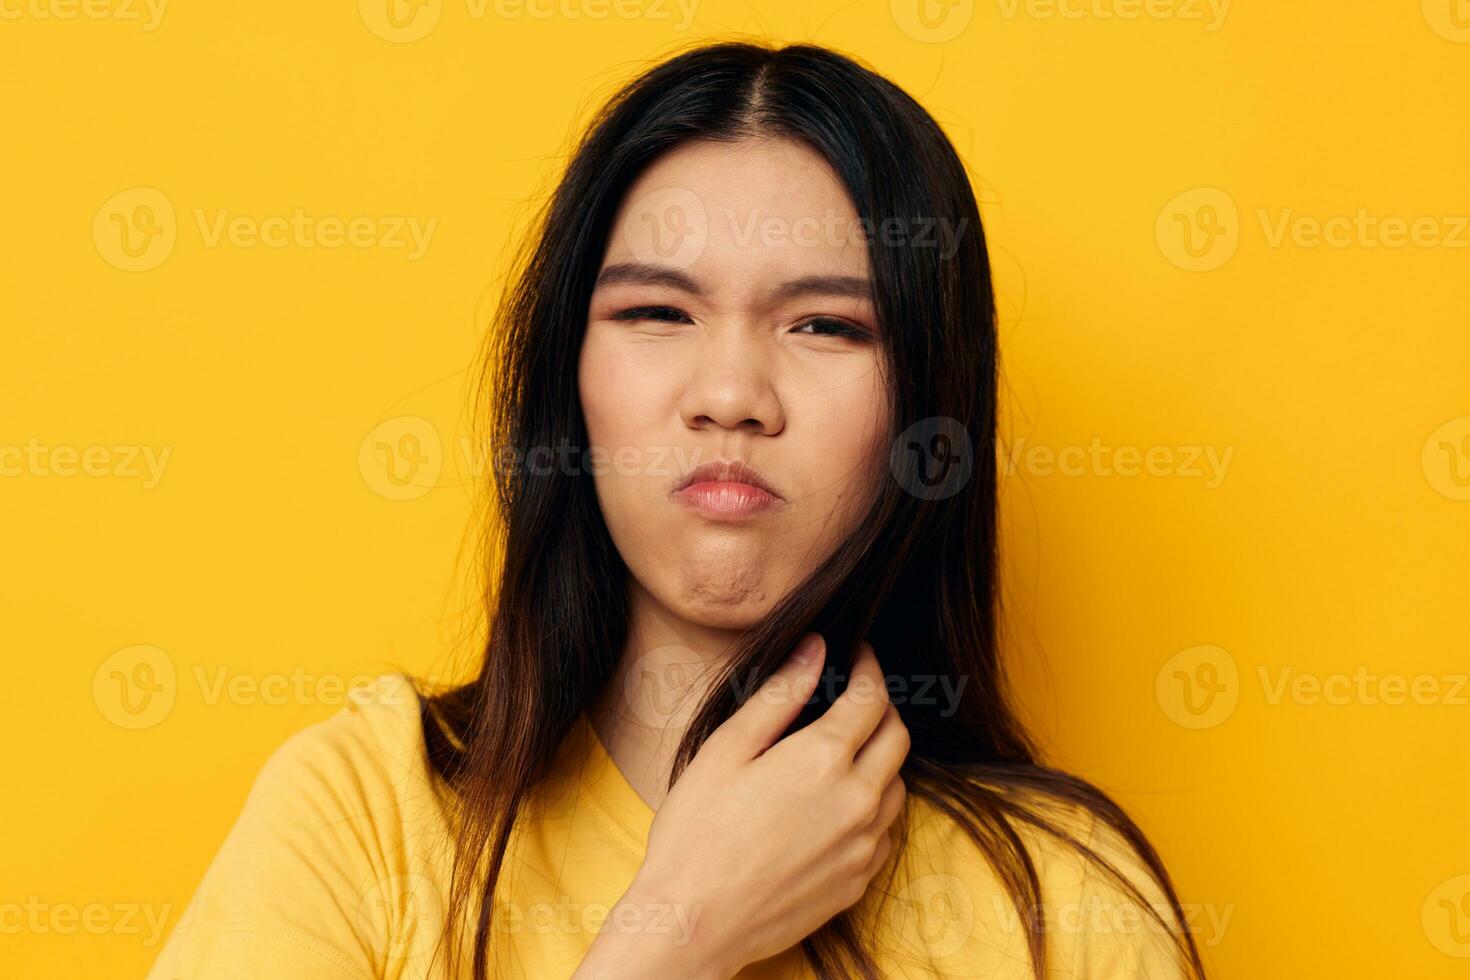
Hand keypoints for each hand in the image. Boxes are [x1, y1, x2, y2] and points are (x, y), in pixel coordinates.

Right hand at [577, 635, 908, 979]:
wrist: (692, 922)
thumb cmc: (696, 833)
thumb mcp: (726, 749)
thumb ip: (778, 696)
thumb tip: (817, 649)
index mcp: (823, 759)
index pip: (871, 697)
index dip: (868, 667)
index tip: (858, 656)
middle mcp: (857, 801)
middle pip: (897, 737)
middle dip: (881, 708)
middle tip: (853, 698)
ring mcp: (862, 847)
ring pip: (897, 786)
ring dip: (881, 759)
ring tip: (843, 753)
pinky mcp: (857, 882)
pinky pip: (885, 832)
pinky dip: (873, 807)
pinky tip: (837, 806)